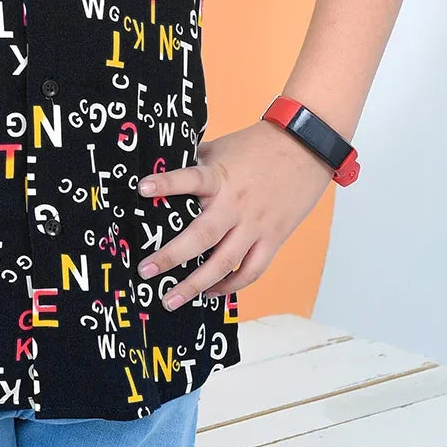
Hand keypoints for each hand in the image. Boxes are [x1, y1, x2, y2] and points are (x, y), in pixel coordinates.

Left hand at [135, 118, 333, 307]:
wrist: (305, 147)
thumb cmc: (256, 146)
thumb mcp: (220, 149)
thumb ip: (195, 164)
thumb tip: (162, 168)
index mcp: (220, 176)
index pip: (190, 178)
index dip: (166, 183)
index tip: (141, 188)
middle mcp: (236, 204)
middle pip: (202, 235)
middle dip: (171, 256)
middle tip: (145, 271)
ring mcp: (255, 225)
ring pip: (224, 262)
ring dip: (196, 284)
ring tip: (171, 300)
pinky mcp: (273, 239)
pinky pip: (251, 270)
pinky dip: (230, 285)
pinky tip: (210, 292)